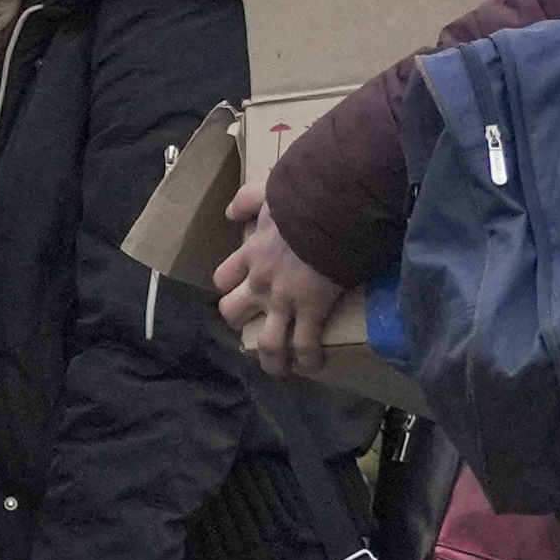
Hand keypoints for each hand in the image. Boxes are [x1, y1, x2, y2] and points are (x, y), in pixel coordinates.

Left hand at [216, 184, 354, 370]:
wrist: (335, 207)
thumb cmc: (307, 197)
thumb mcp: (269, 192)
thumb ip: (247, 200)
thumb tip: (230, 213)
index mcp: (252, 253)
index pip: (224, 278)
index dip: (230, 286)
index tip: (241, 288)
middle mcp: (262, 281)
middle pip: (233, 312)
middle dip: (242, 321)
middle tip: (257, 324)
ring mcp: (285, 300)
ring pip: (267, 342)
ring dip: (272, 359)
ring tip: (280, 367)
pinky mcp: (313, 310)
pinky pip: (305, 346)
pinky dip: (308, 360)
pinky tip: (314, 365)